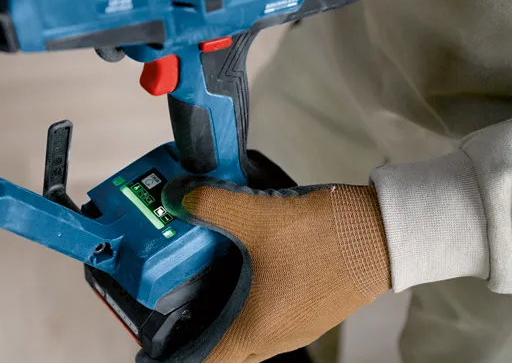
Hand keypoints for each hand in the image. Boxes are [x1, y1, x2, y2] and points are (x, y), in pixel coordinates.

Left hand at [139, 171, 389, 362]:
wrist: (386, 234)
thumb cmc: (327, 236)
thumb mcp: (258, 215)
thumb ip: (211, 204)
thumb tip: (176, 196)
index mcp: (258, 327)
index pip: (208, 361)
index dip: (178, 354)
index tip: (156, 343)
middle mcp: (276, 337)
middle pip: (226, 350)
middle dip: (197, 335)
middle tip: (172, 308)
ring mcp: (298, 327)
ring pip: (248, 336)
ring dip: (224, 319)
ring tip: (200, 288)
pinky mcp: (312, 310)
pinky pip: (268, 320)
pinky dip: (248, 307)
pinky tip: (241, 273)